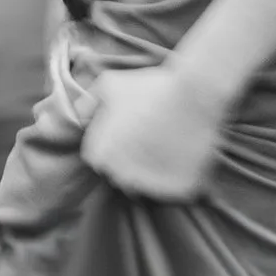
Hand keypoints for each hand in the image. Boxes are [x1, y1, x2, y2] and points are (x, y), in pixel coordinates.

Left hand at [73, 54, 231, 202]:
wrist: (195, 94)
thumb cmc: (151, 88)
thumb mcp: (110, 84)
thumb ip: (88, 103)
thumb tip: (81, 117)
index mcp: (100, 156)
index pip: (104, 159)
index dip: (120, 144)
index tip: (136, 131)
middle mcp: (120, 176)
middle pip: (125, 174)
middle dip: (135, 160)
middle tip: (154, 137)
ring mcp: (149, 186)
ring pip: (149, 185)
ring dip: (156, 171)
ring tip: (170, 144)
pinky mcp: (178, 191)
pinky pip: (175, 190)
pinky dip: (179, 179)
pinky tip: (184, 156)